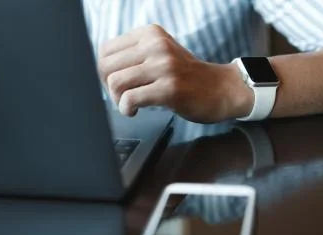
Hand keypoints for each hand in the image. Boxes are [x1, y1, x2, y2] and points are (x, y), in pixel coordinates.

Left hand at [97, 24, 251, 122]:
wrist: (221, 89)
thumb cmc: (187, 76)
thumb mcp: (161, 54)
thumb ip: (135, 55)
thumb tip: (101, 70)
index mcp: (150, 34)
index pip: (105, 50)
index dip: (104, 72)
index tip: (118, 84)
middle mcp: (155, 45)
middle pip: (105, 66)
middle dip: (107, 87)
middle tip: (122, 97)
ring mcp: (163, 66)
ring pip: (115, 82)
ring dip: (117, 100)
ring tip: (129, 105)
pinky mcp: (169, 88)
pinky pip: (130, 99)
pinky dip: (126, 109)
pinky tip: (134, 111)